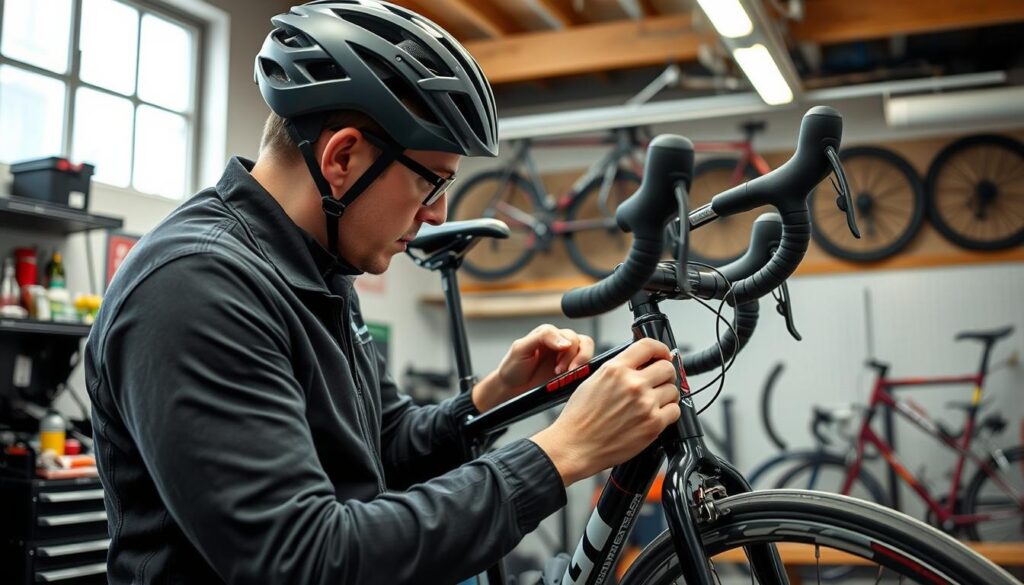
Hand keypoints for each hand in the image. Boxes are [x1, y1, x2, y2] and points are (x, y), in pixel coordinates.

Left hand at [472, 325, 593, 412]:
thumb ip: (543, 337)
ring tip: (567, 375)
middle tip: (561, 371)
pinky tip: (571, 378)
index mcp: (548, 334)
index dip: (567, 349)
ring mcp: (567, 355)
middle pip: (581, 341)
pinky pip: (586, 365)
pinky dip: (583, 370)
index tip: (560, 365)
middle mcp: (559, 342)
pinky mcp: (571, 369)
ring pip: (586, 350)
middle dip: (574, 358)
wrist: (511, 388)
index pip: (567, 334)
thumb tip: (566, 342)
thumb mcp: (521, 348)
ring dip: (580, 362)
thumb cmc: (513, 367)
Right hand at [530, 339, 679, 485]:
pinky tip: (655, 415)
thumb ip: (618, 370)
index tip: (663, 354)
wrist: (575, 445)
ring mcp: (645, 404)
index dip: (660, 349)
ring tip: (653, 402)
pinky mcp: (653, 424)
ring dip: (666, 395)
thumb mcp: (593, 381)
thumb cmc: (579, 417)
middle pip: (667, 367)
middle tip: (658, 382)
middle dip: (664, 374)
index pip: (648, 346)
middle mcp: (632, 383)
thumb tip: (639, 365)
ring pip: (673, 390)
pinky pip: (675, 411)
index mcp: (615, 369)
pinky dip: (668, 413)